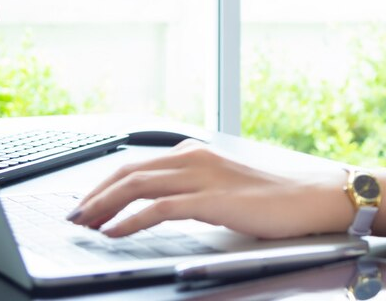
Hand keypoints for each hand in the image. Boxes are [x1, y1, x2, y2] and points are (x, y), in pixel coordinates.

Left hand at [67, 140, 350, 238]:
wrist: (312, 198)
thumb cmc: (273, 197)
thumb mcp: (224, 186)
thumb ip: (193, 188)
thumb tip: (161, 204)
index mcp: (195, 152)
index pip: (137, 164)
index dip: (105, 183)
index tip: (85, 202)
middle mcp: (194, 156)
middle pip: (129, 171)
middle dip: (95, 194)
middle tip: (73, 216)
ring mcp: (202, 175)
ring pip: (137, 185)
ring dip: (104, 206)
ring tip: (84, 225)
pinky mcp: (212, 199)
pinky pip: (159, 208)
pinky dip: (130, 221)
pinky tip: (114, 233)